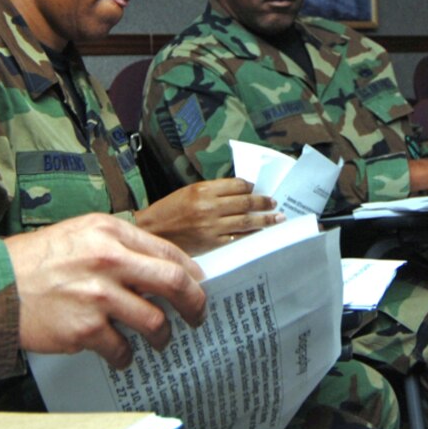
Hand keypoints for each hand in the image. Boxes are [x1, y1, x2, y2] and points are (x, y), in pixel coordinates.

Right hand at [3, 214, 205, 369]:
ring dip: (162, 336)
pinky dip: (126, 356)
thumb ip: (118, 245)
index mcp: (109, 232)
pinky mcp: (85, 329)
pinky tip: (120, 355)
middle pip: (174, 282)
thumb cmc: (35, 262)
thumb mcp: (79, 234)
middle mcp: (108, 260)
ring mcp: (98, 296)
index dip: (189, 272)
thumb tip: (158, 267)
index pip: (167, 251)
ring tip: (158, 340)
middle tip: (197, 316)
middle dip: (194, 304)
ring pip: (154, 322)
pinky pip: (122, 349)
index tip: (196, 285)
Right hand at [134, 178, 277, 253]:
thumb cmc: (168, 211)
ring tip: (277, 218)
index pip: (237, 185)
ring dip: (265, 219)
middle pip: (245, 202)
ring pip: (245, 221)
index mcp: (202, 190)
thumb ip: (211, 192)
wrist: (150, 233)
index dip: (251, 186)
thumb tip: (238, 192)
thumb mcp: (187, 193)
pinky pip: (237, 238)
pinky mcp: (211, 243)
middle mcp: (209, 207)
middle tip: (275, 202)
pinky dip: (251, 235)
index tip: (258, 188)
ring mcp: (211, 227)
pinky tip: (260, 234)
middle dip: (263, 202)